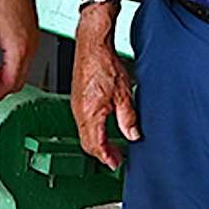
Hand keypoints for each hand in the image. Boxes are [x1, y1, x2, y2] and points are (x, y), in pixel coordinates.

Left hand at [0, 0, 39, 102]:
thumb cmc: (1, 0)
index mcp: (18, 50)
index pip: (9, 84)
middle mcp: (30, 49)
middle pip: (19, 82)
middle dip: (3, 91)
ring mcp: (33, 43)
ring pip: (23, 72)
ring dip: (8, 79)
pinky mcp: (32, 37)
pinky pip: (24, 59)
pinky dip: (13, 67)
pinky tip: (1, 63)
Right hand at [69, 15, 138, 168]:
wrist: (91, 44)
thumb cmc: (104, 63)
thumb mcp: (124, 94)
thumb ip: (128, 118)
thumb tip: (133, 135)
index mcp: (90, 114)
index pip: (96, 145)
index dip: (107, 157)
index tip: (116, 163)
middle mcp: (79, 112)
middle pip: (87, 143)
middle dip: (101, 153)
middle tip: (116, 158)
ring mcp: (76, 105)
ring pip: (84, 133)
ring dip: (97, 142)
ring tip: (111, 146)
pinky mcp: (77, 98)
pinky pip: (82, 122)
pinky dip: (92, 130)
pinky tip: (103, 127)